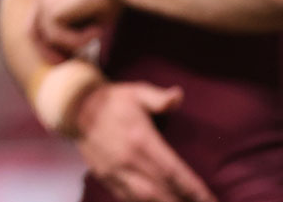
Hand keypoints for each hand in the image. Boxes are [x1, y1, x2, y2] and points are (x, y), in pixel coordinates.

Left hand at [32, 0, 122, 59]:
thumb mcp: (89, 11)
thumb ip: (75, 27)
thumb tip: (72, 51)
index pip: (37, 20)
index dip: (48, 41)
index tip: (63, 55)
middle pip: (32, 31)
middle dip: (46, 51)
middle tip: (65, 63)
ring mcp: (44, 0)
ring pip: (50, 38)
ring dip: (75, 43)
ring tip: (98, 34)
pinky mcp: (51, 9)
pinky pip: (60, 38)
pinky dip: (80, 40)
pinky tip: (98, 30)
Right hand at [71, 82, 214, 201]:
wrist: (73, 107)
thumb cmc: (110, 99)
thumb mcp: (136, 92)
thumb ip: (159, 98)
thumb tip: (179, 96)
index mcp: (141, 140)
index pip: (173, 172)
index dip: (193, 189)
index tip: (209, 198)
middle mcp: (129, 160)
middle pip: (162, 192)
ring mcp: (115, 171)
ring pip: (144, 199)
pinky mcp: (104, 176)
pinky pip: (126, 198)